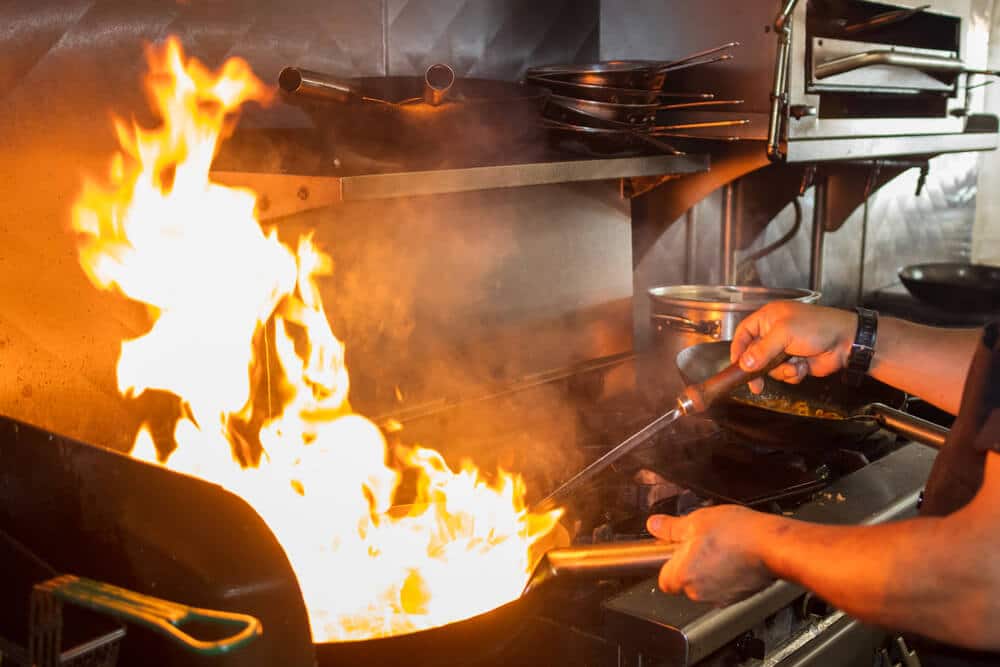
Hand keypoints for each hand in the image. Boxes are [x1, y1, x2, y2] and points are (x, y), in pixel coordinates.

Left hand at [646, 506, 774, 605]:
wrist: (773, 545)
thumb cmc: (737, 534)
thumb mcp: (697, 521)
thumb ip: (671, 527)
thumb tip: (656, 525)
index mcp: (683, 576)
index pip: (663, 579)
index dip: (669, 562)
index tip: (676, 549)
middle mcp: (699, 593)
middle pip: (684, 582)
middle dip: (690, 564)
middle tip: (701, 542)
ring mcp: (721, 597)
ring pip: (705, 584)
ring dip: (709, 568)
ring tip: (720, 546)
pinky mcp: (739, 597)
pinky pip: (724, 586)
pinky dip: (726, 574)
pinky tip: (734, 555)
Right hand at [730, 302, 854, 392]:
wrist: (846, 341)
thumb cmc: (815, 328)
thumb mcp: (784, 334)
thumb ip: (762, 350)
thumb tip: (744, 364)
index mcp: (768, 318)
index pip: (744, 333)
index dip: (738, 349)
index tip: (736, 365)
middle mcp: (774, 333)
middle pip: (755, 354)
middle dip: (758, 369)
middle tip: (756, 385)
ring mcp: (785, 348)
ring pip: (770, 367)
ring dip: (781, 371)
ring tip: (794, 366)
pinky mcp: (795, 362)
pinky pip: (784, 374)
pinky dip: (792, 373)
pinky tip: (803, 368)